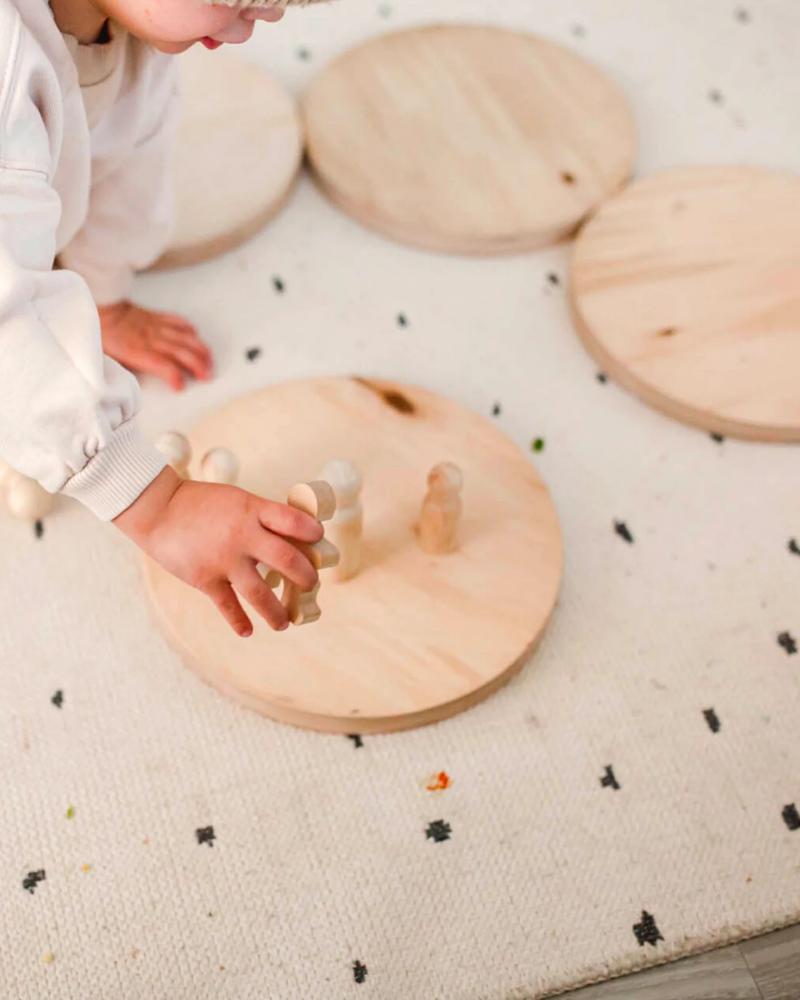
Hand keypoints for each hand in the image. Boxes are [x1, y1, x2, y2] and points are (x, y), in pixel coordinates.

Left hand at [98, 301, 212, 390]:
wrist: (102, 308)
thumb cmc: (103, 335)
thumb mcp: (109, 359)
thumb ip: (125, 372)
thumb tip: (132, 387)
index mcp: (137, 351)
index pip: (164, 365)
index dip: (175, 377)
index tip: (179, 387)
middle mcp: (152, 339)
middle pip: (182, 352)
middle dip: (198, 365)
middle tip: (207, 377)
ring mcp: (157, 327)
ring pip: (186, 338)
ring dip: (201, 351)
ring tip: (209, 362)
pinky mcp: (158, 317)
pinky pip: (178, 321)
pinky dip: (190, 329)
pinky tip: (196, 337)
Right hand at [114, 468, 323, 634]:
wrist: (157, 510)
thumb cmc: (201, 503)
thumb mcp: (237, 499)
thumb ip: (261, 517)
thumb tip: (293, 537)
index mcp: (252, 510)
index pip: (293, 522)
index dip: (312, 532)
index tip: (319, 539)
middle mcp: (242, 536)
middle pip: (287, 560)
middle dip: (305, 577)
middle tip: (310, 585)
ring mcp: (224, 560)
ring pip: (261, 594)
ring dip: (277, 612)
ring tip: (284, 623)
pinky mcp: (205, 579)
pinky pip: (228, 607)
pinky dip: (239, 622)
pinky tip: (248, 631)